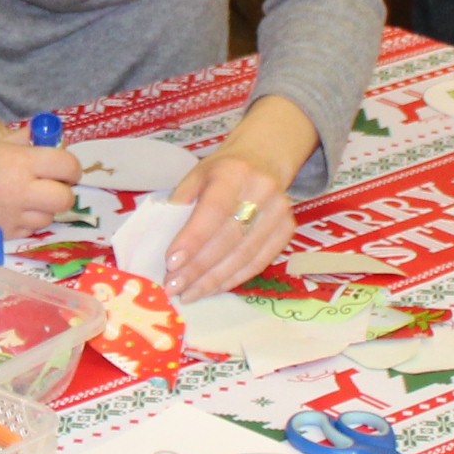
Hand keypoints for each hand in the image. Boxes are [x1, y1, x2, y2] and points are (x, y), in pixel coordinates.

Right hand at [0, 140, 79, 236]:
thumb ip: (20, 142)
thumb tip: (40, 137)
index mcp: (22, 162)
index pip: (67, 165)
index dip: (71, 168)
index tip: (65, 169)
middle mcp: (23, 190)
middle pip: (65, 198)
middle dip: (63, 191)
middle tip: (53, 186)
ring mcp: (15, 214)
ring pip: (49, 217)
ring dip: (45, 208)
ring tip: (30, 199)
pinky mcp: (6, 232)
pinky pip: (30, 230)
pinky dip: (28, 222)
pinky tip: (16, 211)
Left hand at [163, 148, 291, 299]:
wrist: (264, 160)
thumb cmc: (222, 172)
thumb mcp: (196, 176)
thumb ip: (181, 206)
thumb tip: (165, 247)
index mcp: (234, 172)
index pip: (212, 212)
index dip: (192, 240)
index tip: (170, 265)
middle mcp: (261, 191)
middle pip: (228, 239)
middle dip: (198, 268)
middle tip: (173, 287)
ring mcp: (279, 212)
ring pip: (244, 256)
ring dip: (213, 280)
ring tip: (189, 293)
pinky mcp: (288, 229)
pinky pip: (259, 262)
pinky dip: (233, 279)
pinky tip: (213, 288)